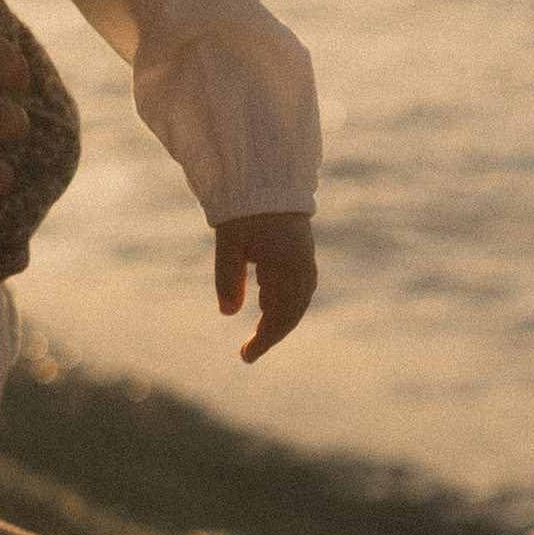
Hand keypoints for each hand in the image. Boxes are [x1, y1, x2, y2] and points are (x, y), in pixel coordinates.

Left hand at [214, 211, 316, 361]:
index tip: (245, 357)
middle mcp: (301, 267)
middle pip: (291, 313)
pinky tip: (272, 309)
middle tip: (248, 352)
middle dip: (271, 335)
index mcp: (285, 267)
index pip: (278, 316)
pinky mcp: (304, 253)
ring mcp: (306, 260)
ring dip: (281, 322)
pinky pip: (302, 289)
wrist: (269, 178)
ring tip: (259, 335)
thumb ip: (227, 279)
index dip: (263, 340)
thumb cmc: (245, 209)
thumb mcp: (229, 243)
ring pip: (298, 303)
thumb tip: (228, 314)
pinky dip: (288, 305)